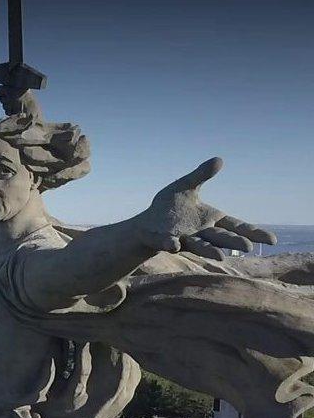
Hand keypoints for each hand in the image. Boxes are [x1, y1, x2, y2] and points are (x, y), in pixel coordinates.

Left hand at [136, 157, 276, 259]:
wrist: (146, 223)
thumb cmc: (169, 207)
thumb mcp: (185, 187)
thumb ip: (201, 175)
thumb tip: (219, 159)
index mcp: (210, 219)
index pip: (236, 226)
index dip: (253, 232)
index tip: (272, 240)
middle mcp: (201, 232)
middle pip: (221, 238)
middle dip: (233, 242)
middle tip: (248, 247)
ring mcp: (184, 239)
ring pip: (200, 246)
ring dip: (209, 251)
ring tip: (220, 257)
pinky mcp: (165, 242)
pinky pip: (169, 243)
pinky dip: (172, 244)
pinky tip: (175, 245)